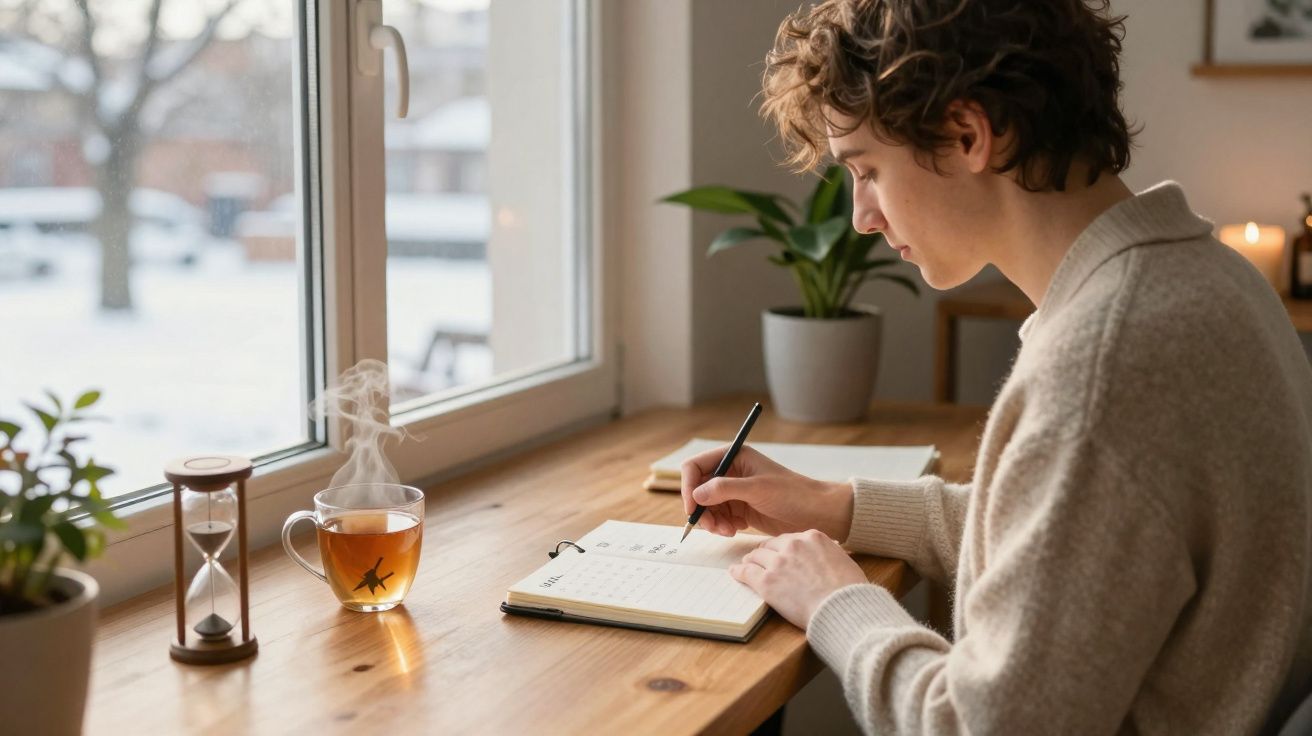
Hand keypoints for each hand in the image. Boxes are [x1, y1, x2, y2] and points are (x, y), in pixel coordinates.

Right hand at [680, 444, 852, 538]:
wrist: (817, 513)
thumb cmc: (793, 494)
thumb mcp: (758, 489)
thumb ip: (725, 489)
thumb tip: (696, 495)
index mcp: (734, 457)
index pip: (695, 466)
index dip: (688, 486)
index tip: (691, 508)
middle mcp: (730, 472)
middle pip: (697, 489)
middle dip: (700, 509)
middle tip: (710, 527)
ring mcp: (734, 492)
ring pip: (706, 507)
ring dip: (711, 521)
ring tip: (726, 531)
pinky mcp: (740, 509)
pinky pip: (718, 518)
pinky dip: (721, 526)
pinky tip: (734, 530)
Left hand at [730, 530, 867, 629]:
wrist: (843, 608)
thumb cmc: (849, 590)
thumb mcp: (843, 561)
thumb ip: (828, 554)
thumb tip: (825, 558)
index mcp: (812, 537)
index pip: (789, 538)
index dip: (782, 548)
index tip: (779, 553)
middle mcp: (793, 545)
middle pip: (770, 545)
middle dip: (765, 553)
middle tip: (760, 560)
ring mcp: (778, 562)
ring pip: (756, 556)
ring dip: (751, 561)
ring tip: (746, 566)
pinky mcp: (767, 581)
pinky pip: (746, 572)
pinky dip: (739, 572)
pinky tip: (735, 573)